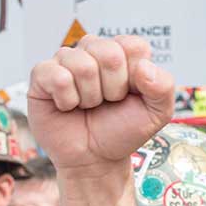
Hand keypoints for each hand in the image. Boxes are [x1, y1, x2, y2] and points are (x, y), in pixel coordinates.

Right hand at [27, 35, 174, 174]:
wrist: (96, 159)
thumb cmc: (122, 131)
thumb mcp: (156, 113)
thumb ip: (163, 87)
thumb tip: (143, 67)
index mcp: (123, 54)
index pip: (133, 46)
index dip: (135, 76)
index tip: (130, 94)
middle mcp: (94, 51)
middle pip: (109, 53)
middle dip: (113, 88)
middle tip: (108, 103)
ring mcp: (67, 60)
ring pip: (82, 64)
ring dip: (90, 96)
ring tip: (88, 106)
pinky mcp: (42, 74)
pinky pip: (56, 75)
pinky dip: (68, 99)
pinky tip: (68, 106)